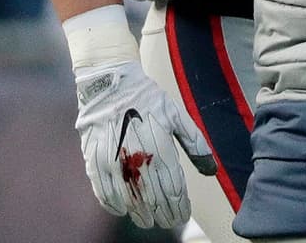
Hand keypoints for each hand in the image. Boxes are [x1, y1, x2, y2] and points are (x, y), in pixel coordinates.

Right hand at [74, 58, 216, 228]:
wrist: (109, 83)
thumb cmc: (146, 98)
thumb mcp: (176, 114)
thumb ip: (194, 143)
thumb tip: (211, 169)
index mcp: (160, 146)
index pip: (173, 188)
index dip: (179, 206)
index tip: (183, 216)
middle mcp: (136, 157)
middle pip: (152, 197)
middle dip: (162, 214)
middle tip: (169, 222)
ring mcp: (112, 160)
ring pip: (128, 199)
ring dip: (139, 213)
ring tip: (148, 221)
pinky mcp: (93, 160)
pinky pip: (102, 191)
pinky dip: (113, 205)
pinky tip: (123, 211)